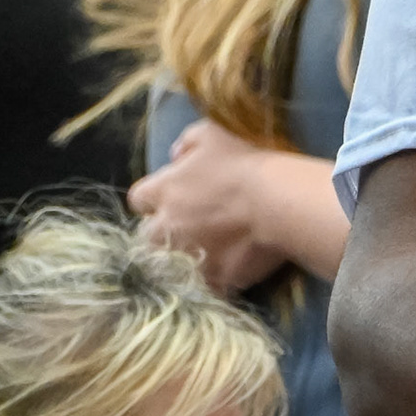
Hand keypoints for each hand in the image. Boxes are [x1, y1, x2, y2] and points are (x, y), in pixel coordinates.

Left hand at [128, 118, 288, 293]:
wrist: (276, 201)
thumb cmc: (244, 162)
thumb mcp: (213, 133)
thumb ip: (187, 142)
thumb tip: (176, 155)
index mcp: (163, 191)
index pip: (138, 199)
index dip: (154, 197)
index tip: (172, 195)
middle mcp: (166, 228)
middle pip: (148, 236)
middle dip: (162, 231)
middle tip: (187, 224)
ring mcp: (187, 258)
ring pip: (171, 263)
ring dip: (183, 256)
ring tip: (208, 248)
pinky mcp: (212, 279)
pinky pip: (204, 283)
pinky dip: (212, 276)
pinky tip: (228, 265)